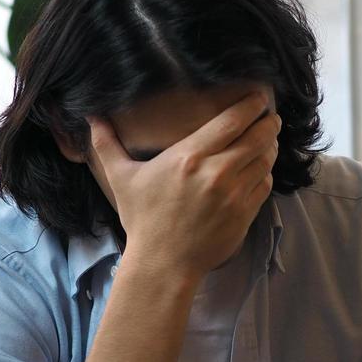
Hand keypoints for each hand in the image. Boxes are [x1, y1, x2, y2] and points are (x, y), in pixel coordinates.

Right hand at [86, 92, 279, 280]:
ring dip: (269, 146)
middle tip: (270, 115)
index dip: (251, 106)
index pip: (231, 121)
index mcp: (189, 157)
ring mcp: (234, 194)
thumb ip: (107, 144)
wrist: (164, 264)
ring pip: (265, 160)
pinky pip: (265, 184)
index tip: (258, 98)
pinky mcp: (245, 214)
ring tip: (268, 138)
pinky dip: (266, 173)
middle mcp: (216, 172)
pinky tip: (262, 168)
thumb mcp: (121, 179)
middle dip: (268, 122)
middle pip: (256, 136)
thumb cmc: (143, 220)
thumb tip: (91, 118)